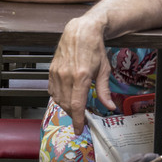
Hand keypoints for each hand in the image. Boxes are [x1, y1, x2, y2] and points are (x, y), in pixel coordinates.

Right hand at [49, 14, 110, 133]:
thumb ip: (104, 91)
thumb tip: (109, 106)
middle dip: (73, 115)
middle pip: (66, 104)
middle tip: (80, 119)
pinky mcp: (51, 70)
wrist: (80, 31)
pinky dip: (58, 97)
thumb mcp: (104, 70)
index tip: (79, 129)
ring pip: (58, 99)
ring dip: (66, 106)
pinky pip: (52, 90)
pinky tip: (66, 97)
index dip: (77, 120)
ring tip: (74, 108)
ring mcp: (57, 73)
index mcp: (82, 76)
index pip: (77, 105)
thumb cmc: (94, 48)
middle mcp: (66, 76)